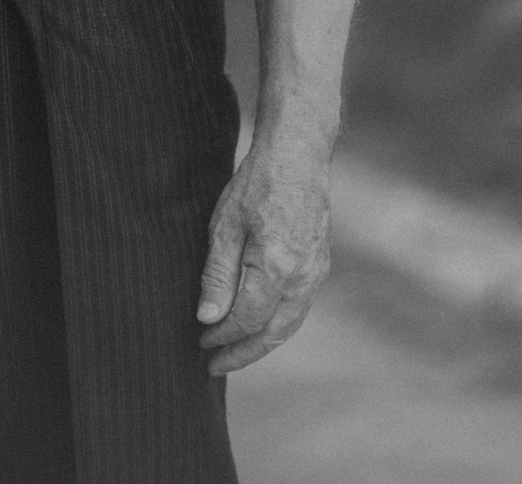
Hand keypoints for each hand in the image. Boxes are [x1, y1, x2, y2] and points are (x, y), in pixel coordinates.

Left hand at [196, 134, 332, 374]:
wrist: (297, 155)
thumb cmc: (257, 185)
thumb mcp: (224, 227)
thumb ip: (218, 276)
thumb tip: (208, 319)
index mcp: (277, 269)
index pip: (247, 320)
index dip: (223, 335)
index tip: (201, 342)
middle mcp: (303, 277)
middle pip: (273, 332)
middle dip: (243, 352)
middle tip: (215, 366)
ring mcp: (316, 271)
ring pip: (289, 323)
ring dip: (261, 342)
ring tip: (234, 352)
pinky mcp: (320, 264)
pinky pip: (298, 306)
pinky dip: (276, 323)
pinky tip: (258, 323)